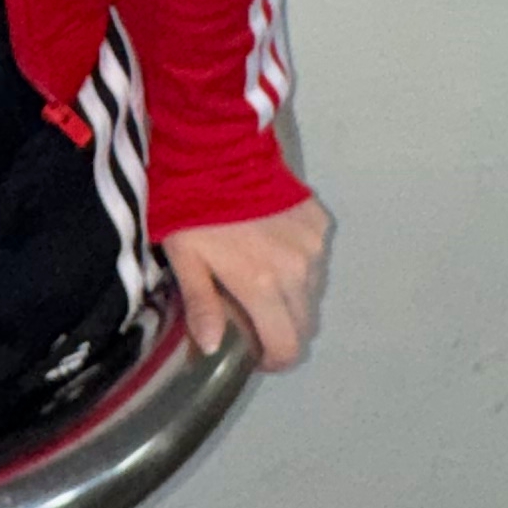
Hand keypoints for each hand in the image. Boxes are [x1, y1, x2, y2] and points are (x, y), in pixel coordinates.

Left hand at [162, 197, 331, 371]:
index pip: (287, 345)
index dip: (275, 359)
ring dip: (293, 298)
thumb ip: (203, 306)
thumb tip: (212, 348)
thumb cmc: (193, 207)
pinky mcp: (320, 224)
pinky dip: (300, 265)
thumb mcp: (187, 258)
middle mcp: (298, 271)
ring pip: (313, 293)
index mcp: (263, 286)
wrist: (220, 148)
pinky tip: (274, 246)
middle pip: (306, 324)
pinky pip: (316, 260)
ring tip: (263, 279)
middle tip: (256, 318)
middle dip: (284, 331)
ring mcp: (314, 246)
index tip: (256, 354)